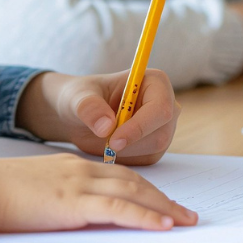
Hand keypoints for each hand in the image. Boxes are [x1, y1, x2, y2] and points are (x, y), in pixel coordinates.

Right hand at [0, 153, 196, 231]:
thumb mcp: (34, 190)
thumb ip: (58, 196)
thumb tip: (73, 214)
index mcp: (70, 166)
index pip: (118, 175)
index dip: (145, 189)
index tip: (163, 202)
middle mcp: (80, 170)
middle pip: (133, 181)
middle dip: (163, 198)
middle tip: (186, 214)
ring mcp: (78, 184)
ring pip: (133, 192)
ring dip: (164, 208)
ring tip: (186, 220)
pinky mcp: (73, 202)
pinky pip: (119, 209)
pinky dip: (145, 216)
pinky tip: (164, 225)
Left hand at [14, 69, 179, 164]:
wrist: (78, 116)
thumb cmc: (80, 98)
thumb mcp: (77, 98)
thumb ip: (89, 107)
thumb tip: (106, 126)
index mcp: (154, 82)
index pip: (160, 108)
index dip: (139, 127)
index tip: (113, 140)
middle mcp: (165, 104)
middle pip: (161, 133)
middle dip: (131, 143)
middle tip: (104, 144)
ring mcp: (163, 127)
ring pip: (154, 149)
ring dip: (125, 150)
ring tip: (103, 138)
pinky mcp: (156, 147)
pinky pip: (146, 160)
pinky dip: (125, 158)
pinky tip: (109, 146)